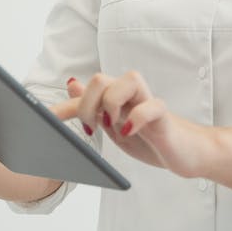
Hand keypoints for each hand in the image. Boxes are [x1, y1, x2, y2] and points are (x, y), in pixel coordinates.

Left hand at [55, 72, 215, 178]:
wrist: (186, 152)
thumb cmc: (151, 137)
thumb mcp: (114, 125)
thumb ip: (95, 106)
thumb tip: (72, 83)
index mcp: (116, 97)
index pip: (86, 91)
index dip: (63, 107)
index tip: (46, 121)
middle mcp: (131, 94)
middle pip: (101, 78)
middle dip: (88, 105)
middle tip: (92, 129)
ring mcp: (148, 103)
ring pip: (128, 80)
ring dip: (112, 104)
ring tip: (112, 126)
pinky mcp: (164, 116)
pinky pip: (151, 106)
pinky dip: (135, 119)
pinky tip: (128, 132)